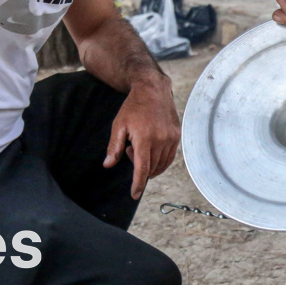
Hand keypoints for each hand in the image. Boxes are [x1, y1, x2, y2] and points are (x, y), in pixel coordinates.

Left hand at [104, 76, 180, 199]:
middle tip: (130, 149)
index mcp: (145, 138)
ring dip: (150, 164)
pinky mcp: (177, 135)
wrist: (153, 90)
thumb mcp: (119, 125)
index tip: (135, 194)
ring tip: (140, 145)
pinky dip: (160, 160)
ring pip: (161, 164)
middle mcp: (161, 140)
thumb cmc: (133, 107)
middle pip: (151, 167)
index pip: (143, 168)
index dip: (138, 184)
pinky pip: (170, 156)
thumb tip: (108, 165)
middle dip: (140, 166)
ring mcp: (171, 138)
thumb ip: (114, 147)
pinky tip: (151, 149)